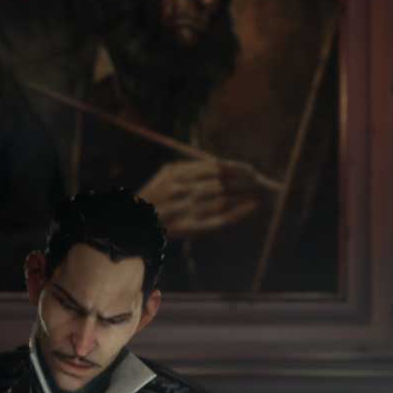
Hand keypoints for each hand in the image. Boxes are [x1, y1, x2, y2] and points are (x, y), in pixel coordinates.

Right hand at [137, 160, 268, 239]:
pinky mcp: (188, 227)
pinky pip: (218, 219)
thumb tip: (219, 165)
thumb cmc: (153, 196)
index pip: (212, 168)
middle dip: (242, 183)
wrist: (133, 224)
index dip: (234, 169)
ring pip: (222, 201)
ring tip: (260, 194)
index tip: (250, 170)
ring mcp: (184, 209)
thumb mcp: (166, 174)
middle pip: (220, 184)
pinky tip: (251, 207)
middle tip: (260, 183)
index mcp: (175, 174)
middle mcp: (179, 190)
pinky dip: (237, 213)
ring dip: (243, 197)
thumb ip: (190, 168)